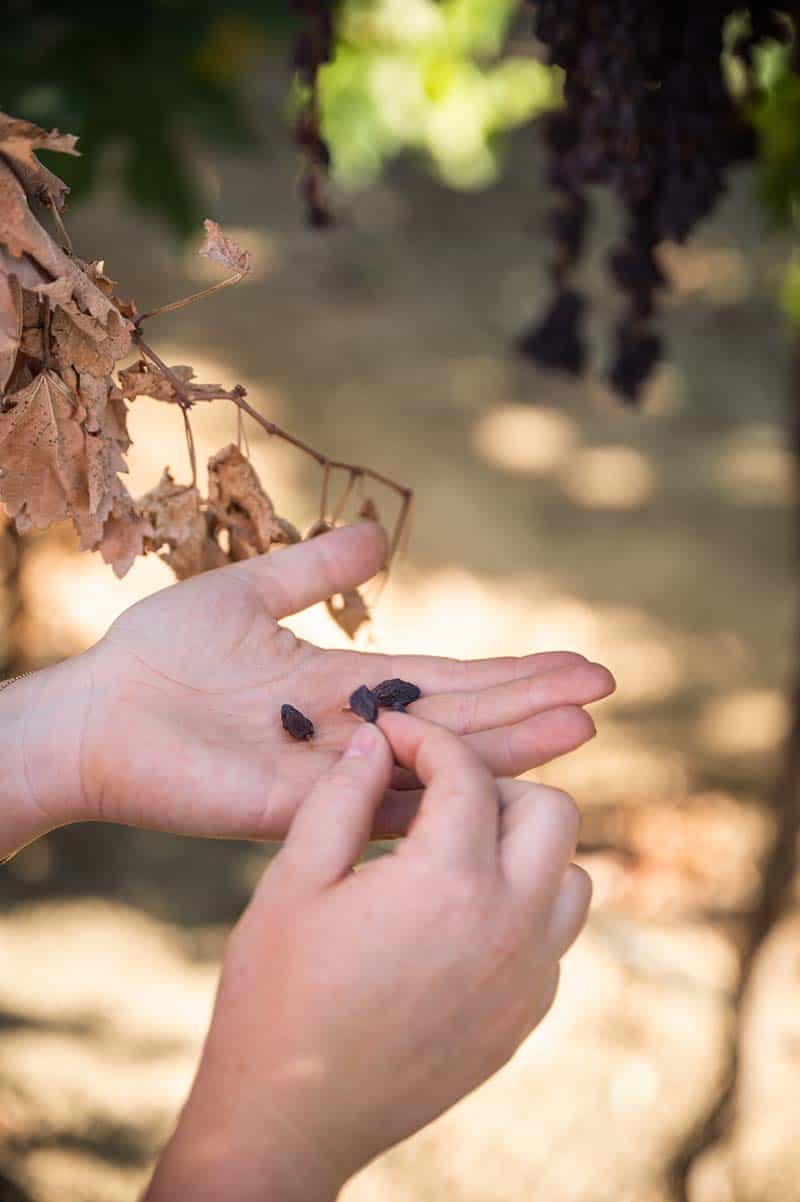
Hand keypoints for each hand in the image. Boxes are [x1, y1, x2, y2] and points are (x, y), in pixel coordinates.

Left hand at [3, 523, 612, 847]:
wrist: (93, 712)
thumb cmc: (157, 656)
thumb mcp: (248, 593)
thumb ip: (313, 570)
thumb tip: (382, 535)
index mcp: (346, 691)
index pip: (446, 683)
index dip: (511, 673)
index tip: (576, 663)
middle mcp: (353, 738)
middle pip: (460, 721)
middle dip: (530, 705)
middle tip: (603, 692)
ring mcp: (330, 777)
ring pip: (436, 764)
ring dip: (507, 746)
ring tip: (579, 726)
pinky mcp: (296, 807)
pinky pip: (380, 797)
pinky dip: (439, 786)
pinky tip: (493, 776)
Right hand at [146, 714, 589, 1201]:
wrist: (289, 1119)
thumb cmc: (277, 995)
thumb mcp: (294, 880)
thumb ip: (342, 797)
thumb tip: (377, 741)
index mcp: (447, 882)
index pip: (467, 774)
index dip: (427, 737)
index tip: (394, 731)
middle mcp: (510, 926)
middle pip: (550, 810)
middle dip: (494, 783)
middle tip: (433, 792)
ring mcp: (528, 977)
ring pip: (570, 873)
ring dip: (523, 845)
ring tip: (454, 850)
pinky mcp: (526, 1015)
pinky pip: (554, 933)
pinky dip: (524, 902)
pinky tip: (458, 912)